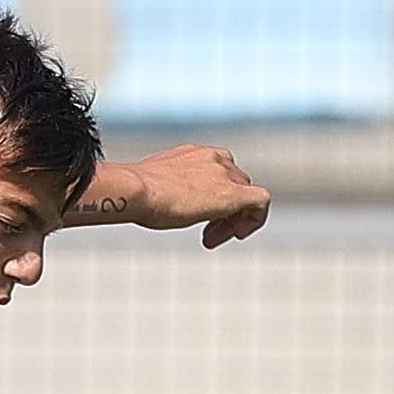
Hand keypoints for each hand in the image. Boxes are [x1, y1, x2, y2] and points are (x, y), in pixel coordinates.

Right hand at [124, 144, 271, 248]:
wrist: (135, 190)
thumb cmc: (133, 193)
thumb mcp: (149, 188)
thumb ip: (161, 190)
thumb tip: (147, 203)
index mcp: (194, 154)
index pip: (217, 172)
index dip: (210, 196)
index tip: (194, 216)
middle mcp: (215, 158)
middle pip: (234, 184)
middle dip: (222, 212)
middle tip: (205, 235)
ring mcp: (226, 174)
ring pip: (246, 195)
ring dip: (232, 220)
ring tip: (211, 239)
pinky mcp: (235, 193)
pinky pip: (261, 202)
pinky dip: (255, 219)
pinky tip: (238, 235)